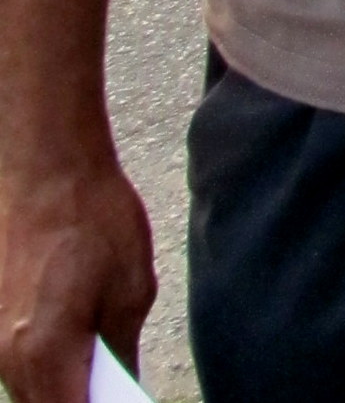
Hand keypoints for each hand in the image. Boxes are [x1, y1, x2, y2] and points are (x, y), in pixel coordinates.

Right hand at [0, 155, 155, 402]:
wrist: (45, 165)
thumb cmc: (92, 217)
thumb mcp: (131, 288)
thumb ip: (122, 351)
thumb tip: (123, 386)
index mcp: (44, 355)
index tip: (122, 397)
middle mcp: (5, 357)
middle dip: (78, 400)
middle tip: (114, 383)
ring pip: (28, 390)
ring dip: (60, 385)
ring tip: (96, 359)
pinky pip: (16, 361)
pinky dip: (44, 362)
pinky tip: (72, 337)